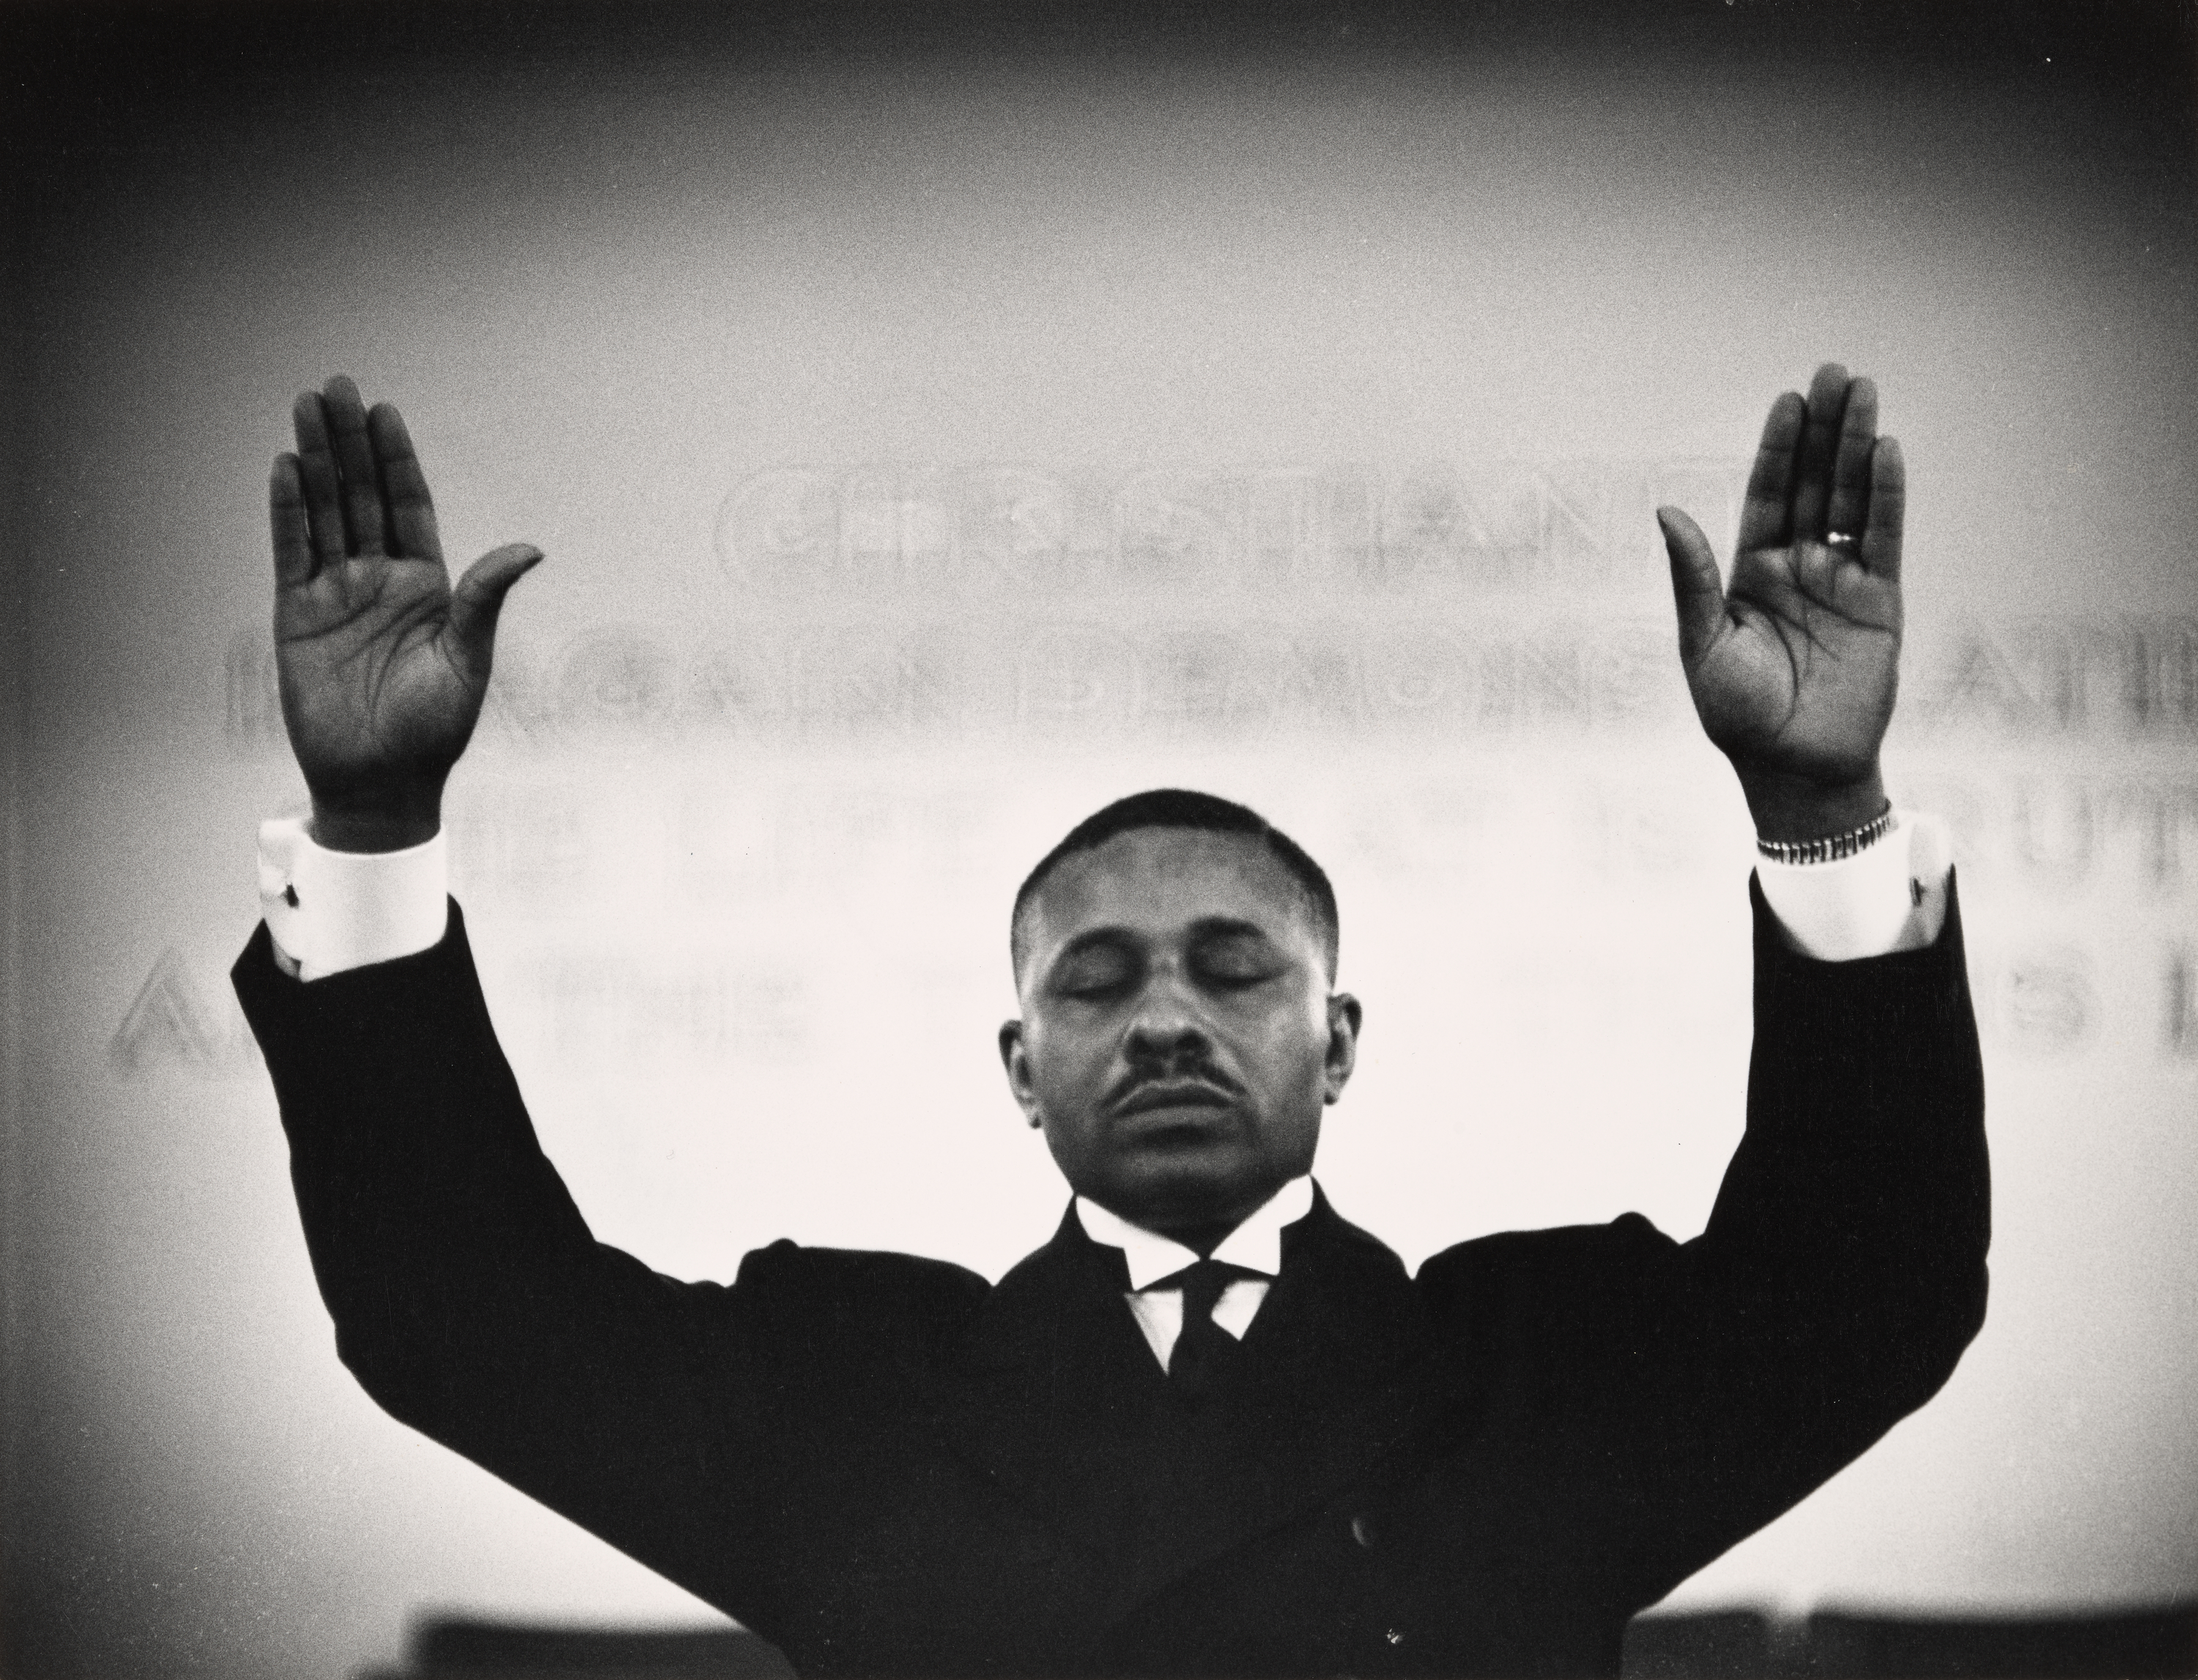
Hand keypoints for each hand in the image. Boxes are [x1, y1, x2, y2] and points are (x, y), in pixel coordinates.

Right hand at [270, 376, 540, 850]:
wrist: (382, 784)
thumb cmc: (434, 731)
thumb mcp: (468, 659)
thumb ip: (483, 598)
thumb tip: (529, 548)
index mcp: (427, 587)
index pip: (409, 507)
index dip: (396, 460)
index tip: (386, 412)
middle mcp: (380, 581)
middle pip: (361, 497)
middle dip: (349, 443)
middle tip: (337, 386)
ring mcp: (336, 594)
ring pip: (323, 513)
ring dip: (314, 462)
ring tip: (305, 407)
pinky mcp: (297, 616)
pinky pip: (291, 553)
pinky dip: (287, 512)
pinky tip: (284, 468)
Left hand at [1657, 363, 1901, 841]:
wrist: (1792, 769)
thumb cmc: (1738, 716)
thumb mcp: (1704, 642)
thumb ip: (1692, 577)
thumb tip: (1664, 510)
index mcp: (1749, 574)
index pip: (1766, 494)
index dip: (1779, 447)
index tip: (1788, 399)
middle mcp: (1796, 569)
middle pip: (1812, 484)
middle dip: (1824, 429)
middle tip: (1835, 372)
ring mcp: (1841, 582)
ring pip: (1849, 500)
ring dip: (1857, 447)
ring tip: (1864, 392)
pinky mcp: (1881, 603)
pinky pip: (1884, 539)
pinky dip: (1886, 496)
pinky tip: (1887, 452)